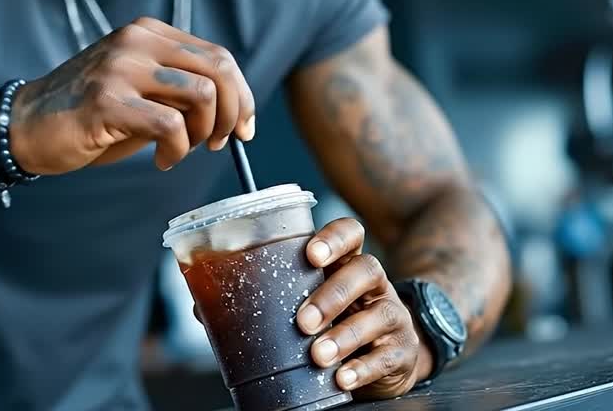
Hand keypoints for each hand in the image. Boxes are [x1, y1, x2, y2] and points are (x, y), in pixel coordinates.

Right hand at [6, 17, 255, 174]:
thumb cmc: (87, 114)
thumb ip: (178, 89)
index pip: (217, 56)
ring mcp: (121, 68)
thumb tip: (232, 111)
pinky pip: (171, 125)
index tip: (244, 127)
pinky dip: (178, 150)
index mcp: (148, 33)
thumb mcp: (139, 90)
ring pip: (203, 94)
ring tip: (183, 150)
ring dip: (205, 132)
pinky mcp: (107, 100)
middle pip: (219, 69)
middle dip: (234, 113)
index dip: (242, 94)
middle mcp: (137, 41)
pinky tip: (163, 161)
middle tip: (222, 143)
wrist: (24, 126)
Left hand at [295, 218, 433, 398]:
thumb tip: (210, 302)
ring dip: (345, 336)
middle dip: (333, 295)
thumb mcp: (313, 303)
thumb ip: (277, 297)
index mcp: (349, 265)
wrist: (383, 361)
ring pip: (379, 315)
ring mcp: (393, 317)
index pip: (351, 234)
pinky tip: (342, 378)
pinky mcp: (402, 352)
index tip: (311, 255)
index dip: (334, 238)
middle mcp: (376, 285)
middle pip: (366, 271)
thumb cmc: (336, 324)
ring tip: (318, 355)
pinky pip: (386, 357)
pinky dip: (362, 369)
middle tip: (304, 322)